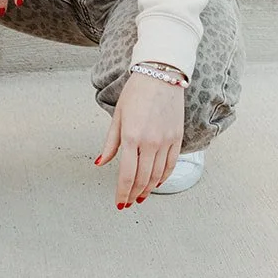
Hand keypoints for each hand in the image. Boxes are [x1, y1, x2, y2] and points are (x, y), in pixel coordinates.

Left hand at [95, 71, 183, 209]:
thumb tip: (100, 162)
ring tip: (140, 196)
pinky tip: (156, 182)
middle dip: (133, 194)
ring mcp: (166, 141)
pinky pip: (171, 164)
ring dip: (148, 189)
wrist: (161, 75)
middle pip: (142, 179)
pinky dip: (163, 177)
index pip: (127, 175)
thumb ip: (110, 143)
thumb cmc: (136, 92)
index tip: (119, 202)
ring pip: (157, 175)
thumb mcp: (117, 116)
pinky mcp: (177, 138)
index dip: (122, 192)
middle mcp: (150, 142)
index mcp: (131, 136)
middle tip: (128, 202)